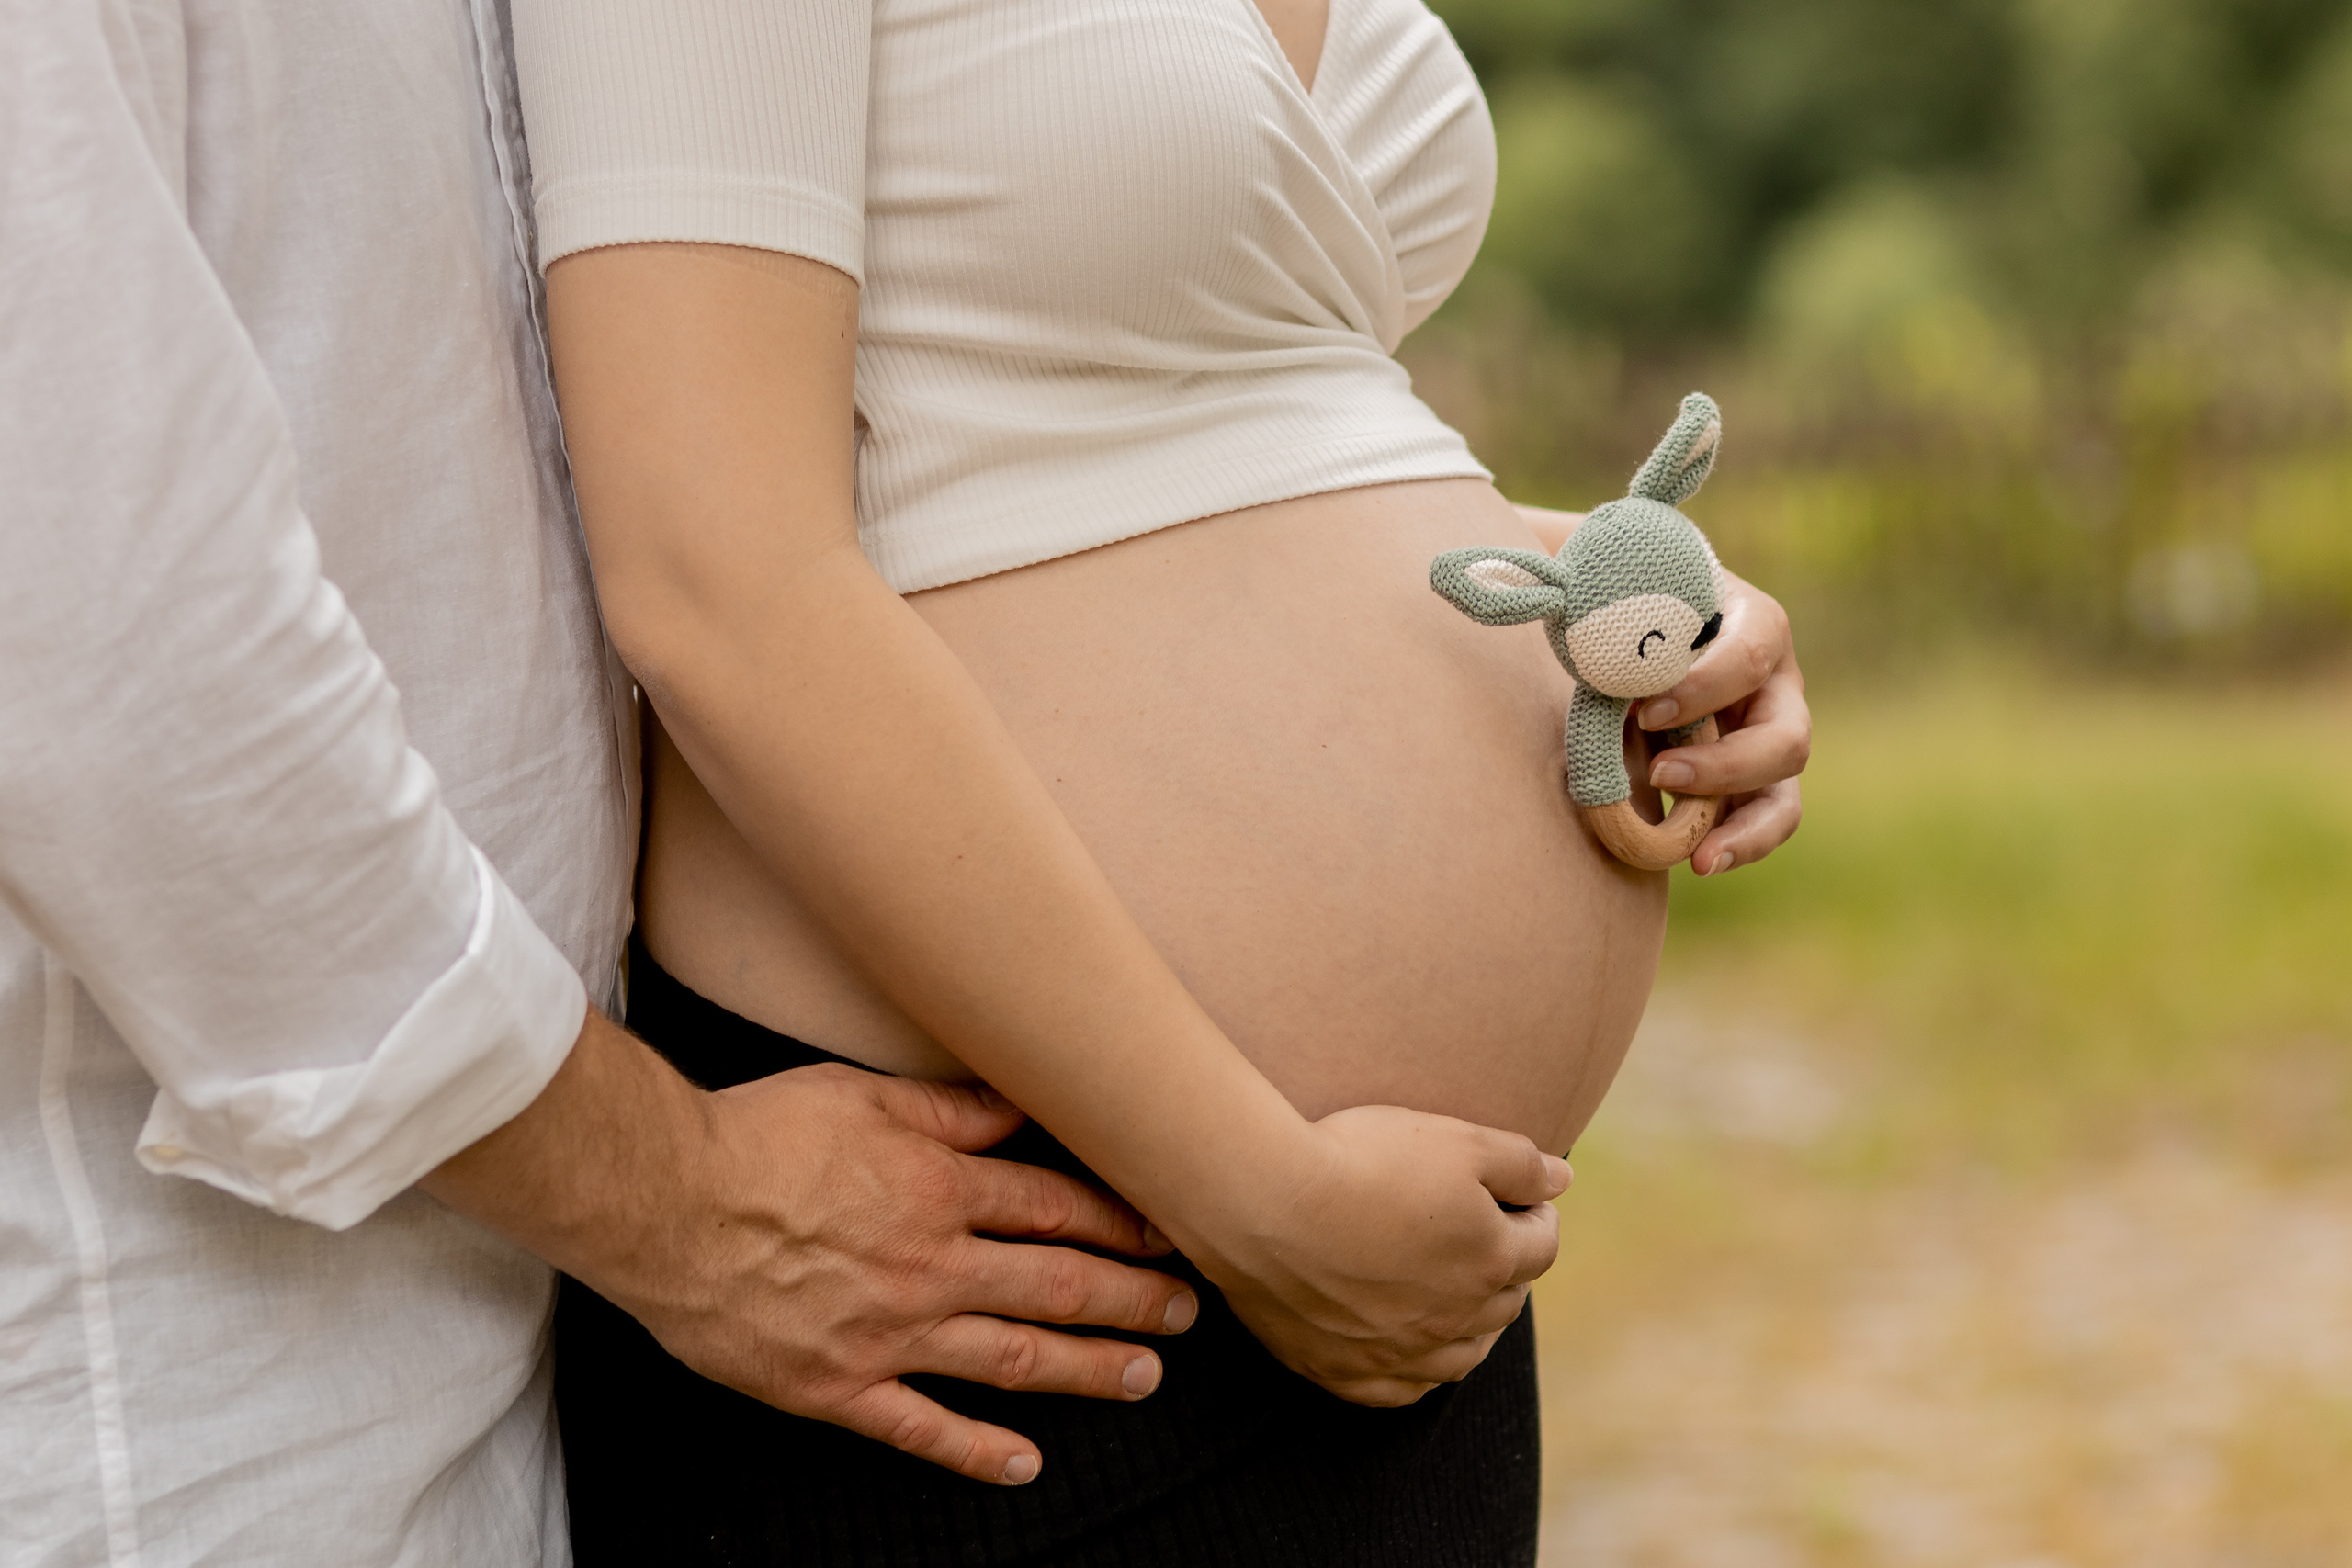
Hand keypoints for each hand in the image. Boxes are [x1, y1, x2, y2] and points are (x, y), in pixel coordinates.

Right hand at [424, 1013, 1197, 1487]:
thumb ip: (952, 1107)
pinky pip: (922, 1429)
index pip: (1060, 1208)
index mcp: (940, 1188)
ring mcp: (889, 1333)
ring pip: (1014, 1359)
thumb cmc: (757, 1135)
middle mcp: (932, 1265)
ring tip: (1146, 1377)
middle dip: (1134, 1299)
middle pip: (1058, 1285)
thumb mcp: (864, 1092)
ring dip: (1090, 1370)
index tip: (1172, 1235)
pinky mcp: (837, 1386)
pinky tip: (1026, 1464)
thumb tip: (1024, 1105)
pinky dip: (978, 1450)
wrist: (663, 1201)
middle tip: (1187, 1311)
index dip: (1126, 1224)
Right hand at [1181, 1104, 1568, 1406]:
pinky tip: (1410, 1351)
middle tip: (1488, 1240)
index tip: (1524, 1199)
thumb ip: (1521, 1162)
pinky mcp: (1343, 1371)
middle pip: (1505, 1302)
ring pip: (1461, 1356)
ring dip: (1473, 1327)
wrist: (1263, 1202)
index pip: (1541, 1245)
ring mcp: (1398, 1353)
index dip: (1537, 1215)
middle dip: (1507, 1269)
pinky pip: (1400, 1390)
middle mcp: (1454, 1320)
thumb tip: (1563, 1180)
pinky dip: (1417, 1371)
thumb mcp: (1455, 1139)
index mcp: (1490, 1261)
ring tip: (1459, 1298)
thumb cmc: (1360, 1160)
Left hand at [1634, 565, 1807, 875]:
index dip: (1704, 689)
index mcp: (1755, 624)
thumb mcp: (1635, 607)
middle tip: (1659, 774)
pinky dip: (1736, 846)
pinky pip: (1763, 820)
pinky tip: (1698, 862)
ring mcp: (1768, 736)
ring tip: (1699, 857)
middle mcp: (1776, 685)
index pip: (1750, 657)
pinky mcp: (1751, 779)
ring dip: (1744, 828)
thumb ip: (1628, 635)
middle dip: (1725, 766)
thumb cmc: (1634, 608)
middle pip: (1786, 737)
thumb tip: (1612, 684)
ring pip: (1785, 793)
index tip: (1644, 712)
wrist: (1632, 621)